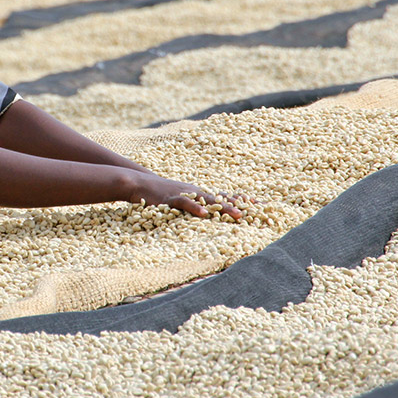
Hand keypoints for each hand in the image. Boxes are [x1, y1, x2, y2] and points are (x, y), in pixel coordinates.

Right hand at [128, 174, 246, 219]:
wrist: (139, 183)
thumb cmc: (159, 194)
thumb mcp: (179, 199)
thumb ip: (192, 205)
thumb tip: (205, 214)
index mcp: (198, 193)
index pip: (223, 195)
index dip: (240, 199)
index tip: (258, 203)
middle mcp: (195, 192)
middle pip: (220, 198)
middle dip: (238, 204)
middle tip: (256, 211)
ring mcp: (184, 194)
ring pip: (208, 201)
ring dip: (224, 207)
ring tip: (238, 214)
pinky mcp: (171, 199)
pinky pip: (185, 203)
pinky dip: (195, 208)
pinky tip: (204, 214)